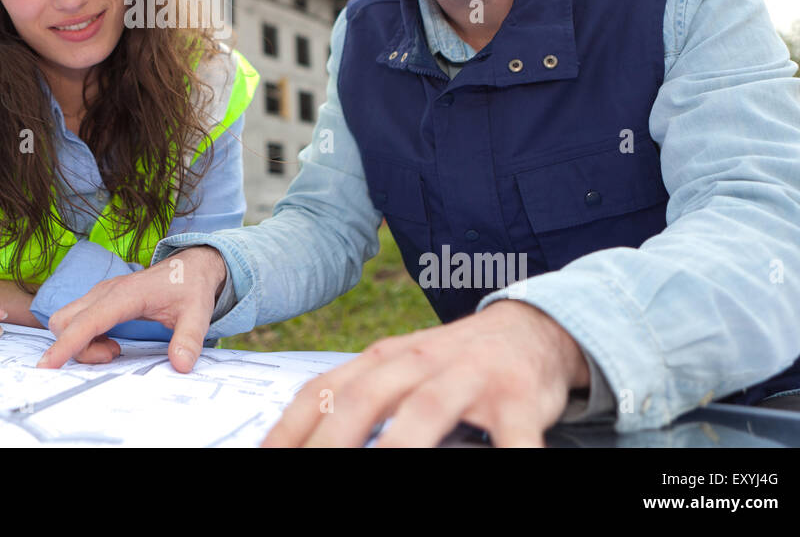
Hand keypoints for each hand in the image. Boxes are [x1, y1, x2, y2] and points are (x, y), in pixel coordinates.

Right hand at [36, 246, 227, 369]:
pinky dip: (84, 338)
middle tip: (112, 355)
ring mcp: (99, 294)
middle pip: (64, 321)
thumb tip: (181, 365)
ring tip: (114, 350)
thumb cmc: (190, 287)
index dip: (66, 345)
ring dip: (80, 343)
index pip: (87, 321)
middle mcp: (105, 292)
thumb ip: (189, 339)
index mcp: (125, 294)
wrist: (190, 266)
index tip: (47, 365)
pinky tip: (112, 343)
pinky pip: (76, 321)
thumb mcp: (198, 313)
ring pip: (66, 322)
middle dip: (75, 348)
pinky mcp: (99, 300)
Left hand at [261, 300, 590, 447]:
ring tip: (382, 467)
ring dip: (399, 446)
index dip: (291, 425)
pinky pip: (511, 435)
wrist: (533, 327)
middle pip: (366, 397)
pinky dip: (507, 455)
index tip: (266, 456)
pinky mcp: (518, 397)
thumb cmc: (453, 363)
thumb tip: (309, 436)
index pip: (325, 390)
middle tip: (305, 471)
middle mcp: (420, 362)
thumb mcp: (403, 371)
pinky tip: (504, 466)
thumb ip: (363, 399)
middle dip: (331, 440)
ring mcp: (468, 376)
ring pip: (427, 410)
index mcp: (384, 358)